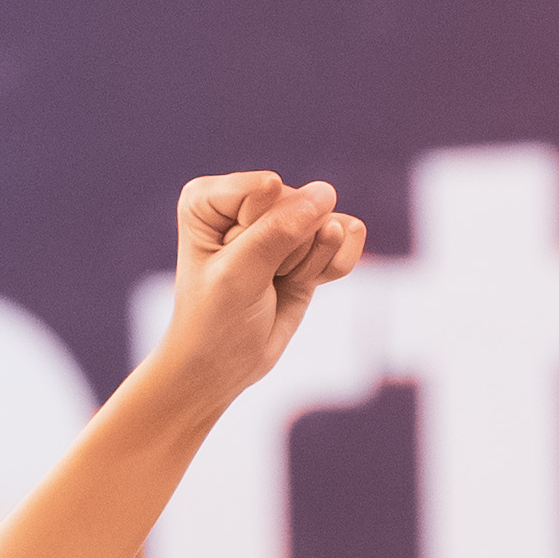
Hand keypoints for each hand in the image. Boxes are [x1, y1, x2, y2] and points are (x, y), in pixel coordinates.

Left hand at [148, 172, 366, 410]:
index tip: (230, 268)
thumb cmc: (215, 321)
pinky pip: (349, 233)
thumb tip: (326, 193)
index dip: (256, 236)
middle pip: (298, 205)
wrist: (224, 366)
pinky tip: (303, 282)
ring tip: (275, 283)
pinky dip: (334, 265)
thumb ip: (278, 230)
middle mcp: (248, 199)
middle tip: (256, 282)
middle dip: (286, 254)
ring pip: (327, 219)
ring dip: (309, 262)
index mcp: (208, 198)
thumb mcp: (238, 275)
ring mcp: (283, 216)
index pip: (265, 191)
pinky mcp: (312, 239)